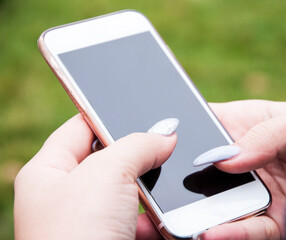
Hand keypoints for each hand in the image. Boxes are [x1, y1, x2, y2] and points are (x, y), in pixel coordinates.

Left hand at [14, 114, 176, 239]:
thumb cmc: (77, 232)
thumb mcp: (106, 172)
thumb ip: (138, 144)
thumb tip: (167, 133)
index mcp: (50, 171)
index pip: (81, 126)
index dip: (110, 113)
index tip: (140, 103)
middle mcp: (68, 195)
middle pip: (111, 157)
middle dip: (139, 152)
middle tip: (166, 137)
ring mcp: (94, 219)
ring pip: (132, 189)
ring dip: (152, 186)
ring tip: (171, 173)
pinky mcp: (116, 238)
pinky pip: (142, 217)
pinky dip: (158, 216)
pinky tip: (168, 215)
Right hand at [136, 100, 285, 239]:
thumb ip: (268, 133)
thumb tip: (229, 158)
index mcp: (241, 131)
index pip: (200, 133)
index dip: (177, 139)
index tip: (157, 149)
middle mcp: (241, 166)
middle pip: (201, 176)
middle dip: (178, 186)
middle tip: (155, 193)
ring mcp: (254, 195)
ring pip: (218, 208)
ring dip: (197, 215)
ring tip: (178, 220)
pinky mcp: (272, 222)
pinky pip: (249, 231)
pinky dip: (231, 233)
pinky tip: (212, 232)